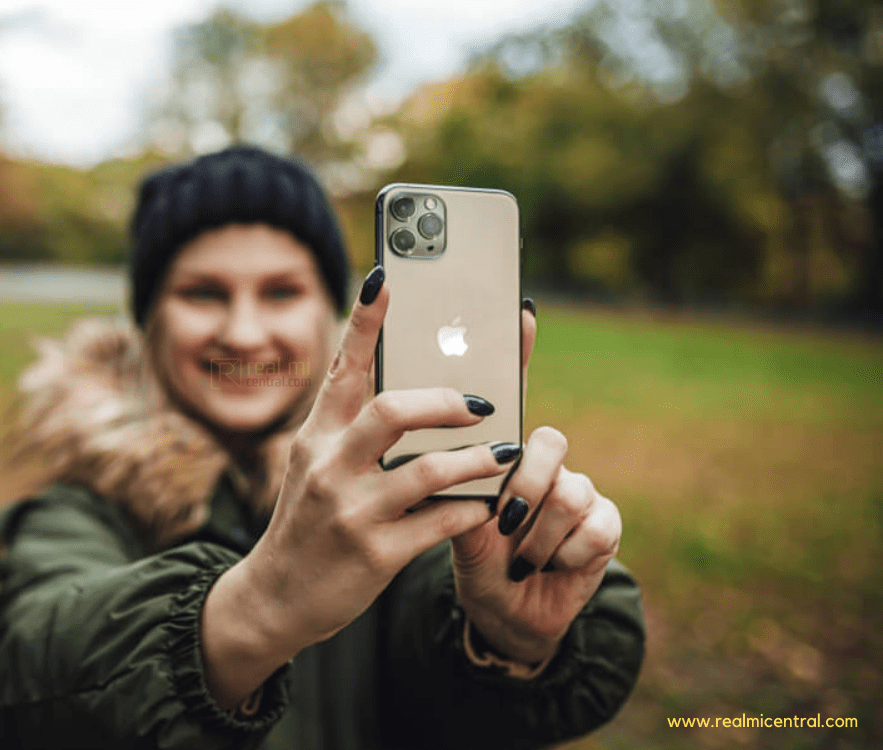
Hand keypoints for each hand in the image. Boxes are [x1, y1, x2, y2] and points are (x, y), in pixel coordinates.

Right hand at [203, 268, 519, 706]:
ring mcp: (351, 512)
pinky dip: (472, 511)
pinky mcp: (375, 554)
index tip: (386, 278)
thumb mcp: (317, 468)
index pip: (343, 368)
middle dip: (445, 400)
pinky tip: (486, 507)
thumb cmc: (310, 522)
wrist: (275, 597)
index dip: (367, 322)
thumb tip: (419, 390)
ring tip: (500, 453)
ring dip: (475, 459)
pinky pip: (441, 523)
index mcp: (316, 436)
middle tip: (480, 402)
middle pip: (392, 411)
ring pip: (428, 469)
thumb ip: (353, 431)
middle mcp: (328, 466)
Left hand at [449, 305, 621, 664]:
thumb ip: (444, 485)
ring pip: (566, 490)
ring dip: (535, 534)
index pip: (509, 395)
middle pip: (547, 442)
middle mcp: (543, 463)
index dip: (517, 352)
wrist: (504, 617)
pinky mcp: (606, 525)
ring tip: (518, 556)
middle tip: (503, 519)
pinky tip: (544, 567)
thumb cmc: (473, 561)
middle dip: (524, 483)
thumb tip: (428, 444)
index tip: (518, 309)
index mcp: (500, 453)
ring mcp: (578, 490)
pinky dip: (559, 555)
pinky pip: (590, 527)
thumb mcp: (447, 526)